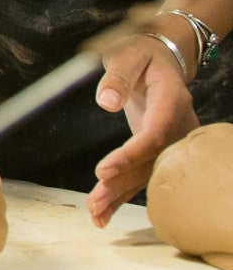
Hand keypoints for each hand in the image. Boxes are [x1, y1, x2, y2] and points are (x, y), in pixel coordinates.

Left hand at [88, 34, 198, 227]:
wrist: (162, 58)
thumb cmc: (140, 54)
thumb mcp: (126, 54)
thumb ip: (117, 76)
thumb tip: (106, 102)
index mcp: (171, 100)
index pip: (154, 134)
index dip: (131, 155)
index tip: (103, 169)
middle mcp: (177, 126)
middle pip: (151, 162)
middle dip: (121, 183)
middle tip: (94, 201)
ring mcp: (171, 141)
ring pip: (147, 174)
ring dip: (120, 196)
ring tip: (94, 214)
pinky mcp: (158, 150)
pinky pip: (142, 175)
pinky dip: (123, 196)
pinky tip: (103, 215)